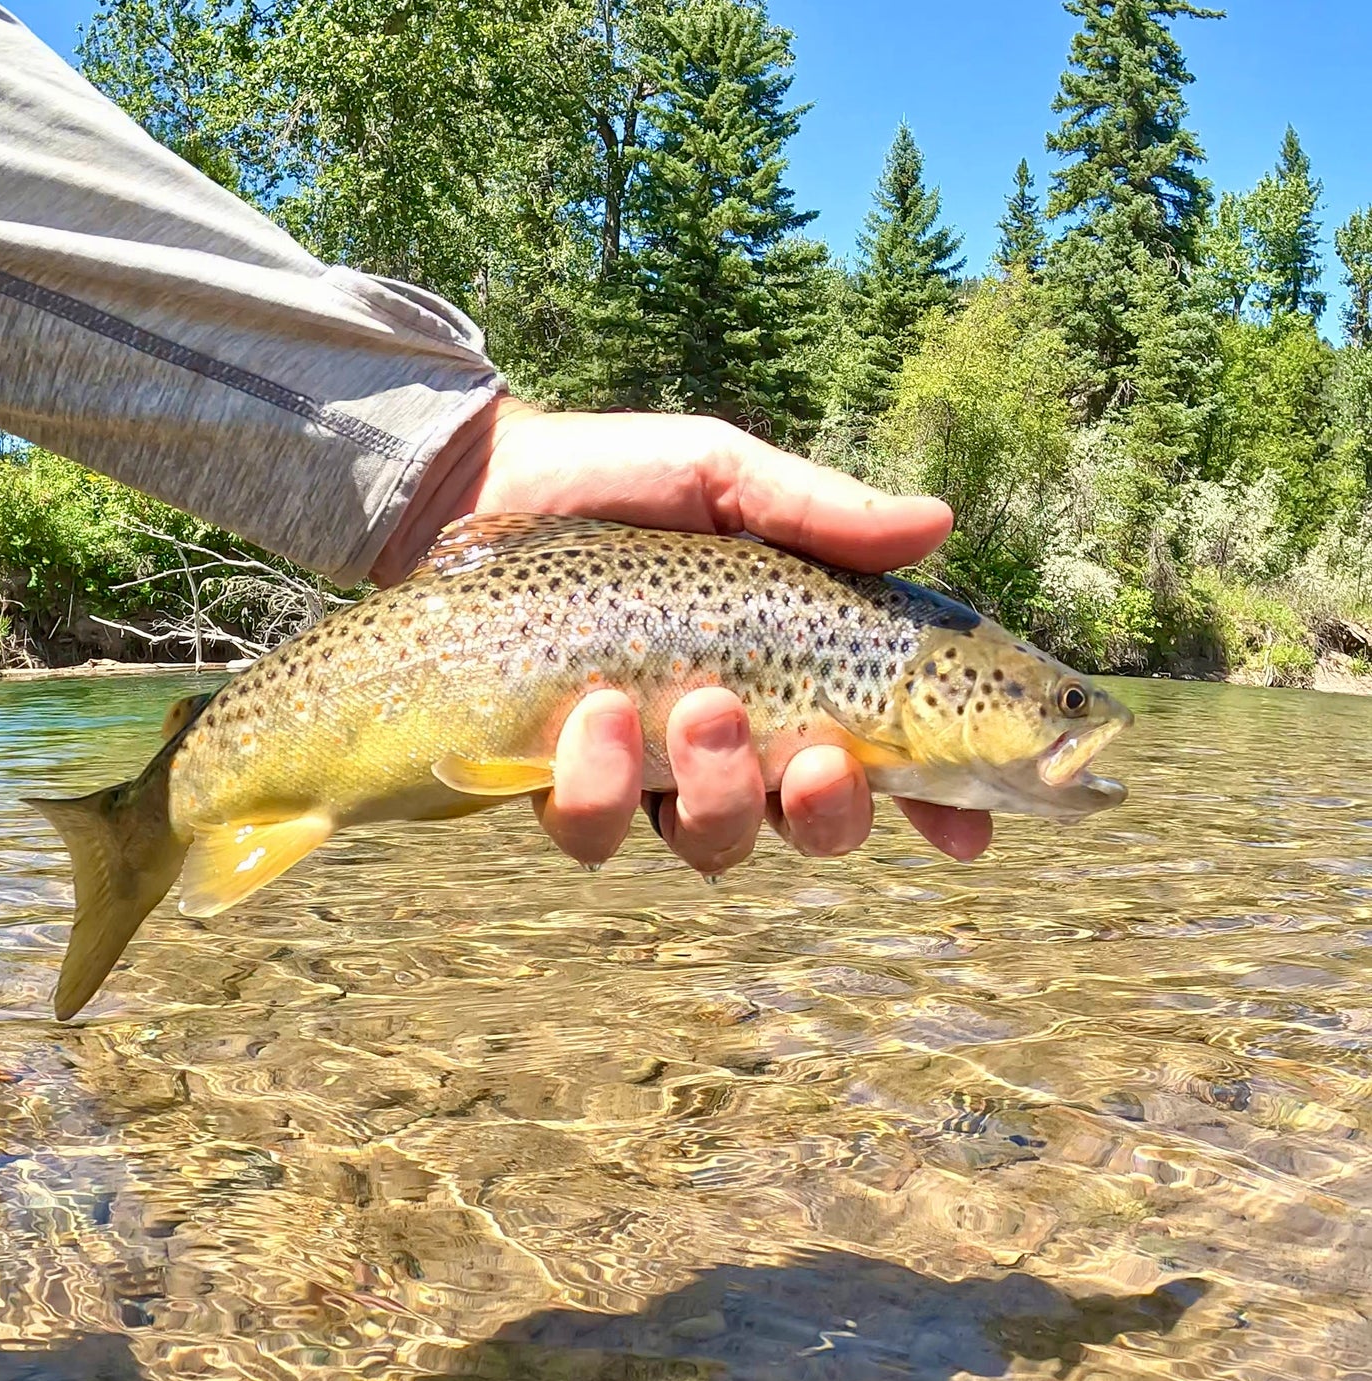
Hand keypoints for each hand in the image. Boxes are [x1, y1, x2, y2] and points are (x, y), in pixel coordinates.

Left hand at [374, 396, 992, 873]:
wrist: (476, 484)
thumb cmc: (616, 478)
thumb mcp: (725, 475)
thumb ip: (822, 512)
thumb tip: (939, 521)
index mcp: (795, 669)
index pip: (889, 754)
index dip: (939, 803)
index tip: (968, 829)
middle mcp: (735, 735)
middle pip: (813, 826)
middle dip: (828, 812)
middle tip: (814, 756)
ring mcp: (649, 767)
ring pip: (715, 842)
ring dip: (719, 792)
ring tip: (695, 706)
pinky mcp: (564, 780)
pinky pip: (599, 832)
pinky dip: (603, 787)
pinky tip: (593, 714)